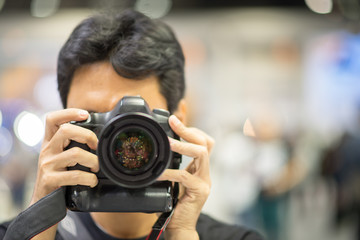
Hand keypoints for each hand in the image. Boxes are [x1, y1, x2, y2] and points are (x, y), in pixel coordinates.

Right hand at [30, 109, 98, 204]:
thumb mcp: (63, 158)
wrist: (43, 205)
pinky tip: (92, 181)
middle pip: (66, 130)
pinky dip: (89, 178)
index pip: (52, 119)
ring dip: (93, 160)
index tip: (86, 114)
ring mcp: (47, 165)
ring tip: (97, 168)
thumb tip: (99, 139)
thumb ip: (74, 146)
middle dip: (87, 135)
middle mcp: (47, 151)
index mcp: (50, 142)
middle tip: (96, 146)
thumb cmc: (59, 178)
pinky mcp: (50, 180)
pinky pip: (75, 175)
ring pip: (75, 153)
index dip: (69, 112)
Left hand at [158, 115, 213, 239]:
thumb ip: (172, 166)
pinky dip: (170, 172)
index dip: (191, 130)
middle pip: (205, 143)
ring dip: (183, 145)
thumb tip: (158, 149)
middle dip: (188, 130)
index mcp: (200, 169)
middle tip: (173, 122)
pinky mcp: (199, 191)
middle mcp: (205, 173)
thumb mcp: (174, 180)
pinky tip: (158, 174)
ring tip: (168, 142)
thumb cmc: (174, 204)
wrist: (179, 227)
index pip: (204, 142)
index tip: (174, 121)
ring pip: (201, 154)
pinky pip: (184, 175)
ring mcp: (204, 181)